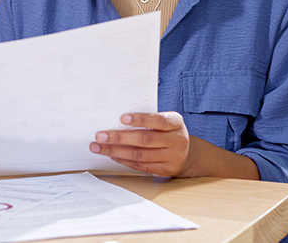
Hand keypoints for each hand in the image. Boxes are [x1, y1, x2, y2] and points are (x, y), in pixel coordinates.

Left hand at [90, 112, 260, 179]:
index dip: (140, 119)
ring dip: (116, 151)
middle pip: (145, 140)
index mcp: (176, 123)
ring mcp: (173, 157)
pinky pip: (141, 166)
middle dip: (119, 137)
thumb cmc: (169, 131)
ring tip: (99, 147)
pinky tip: (112, 155)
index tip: (121, 117)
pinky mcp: (166, 170)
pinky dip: (124, 160)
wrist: (188, 153)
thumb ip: (148, 119)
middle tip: (100, 136)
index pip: (157, 120)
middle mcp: (177, 140)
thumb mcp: (166, 121)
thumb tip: (116, 118)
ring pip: (140, 155)